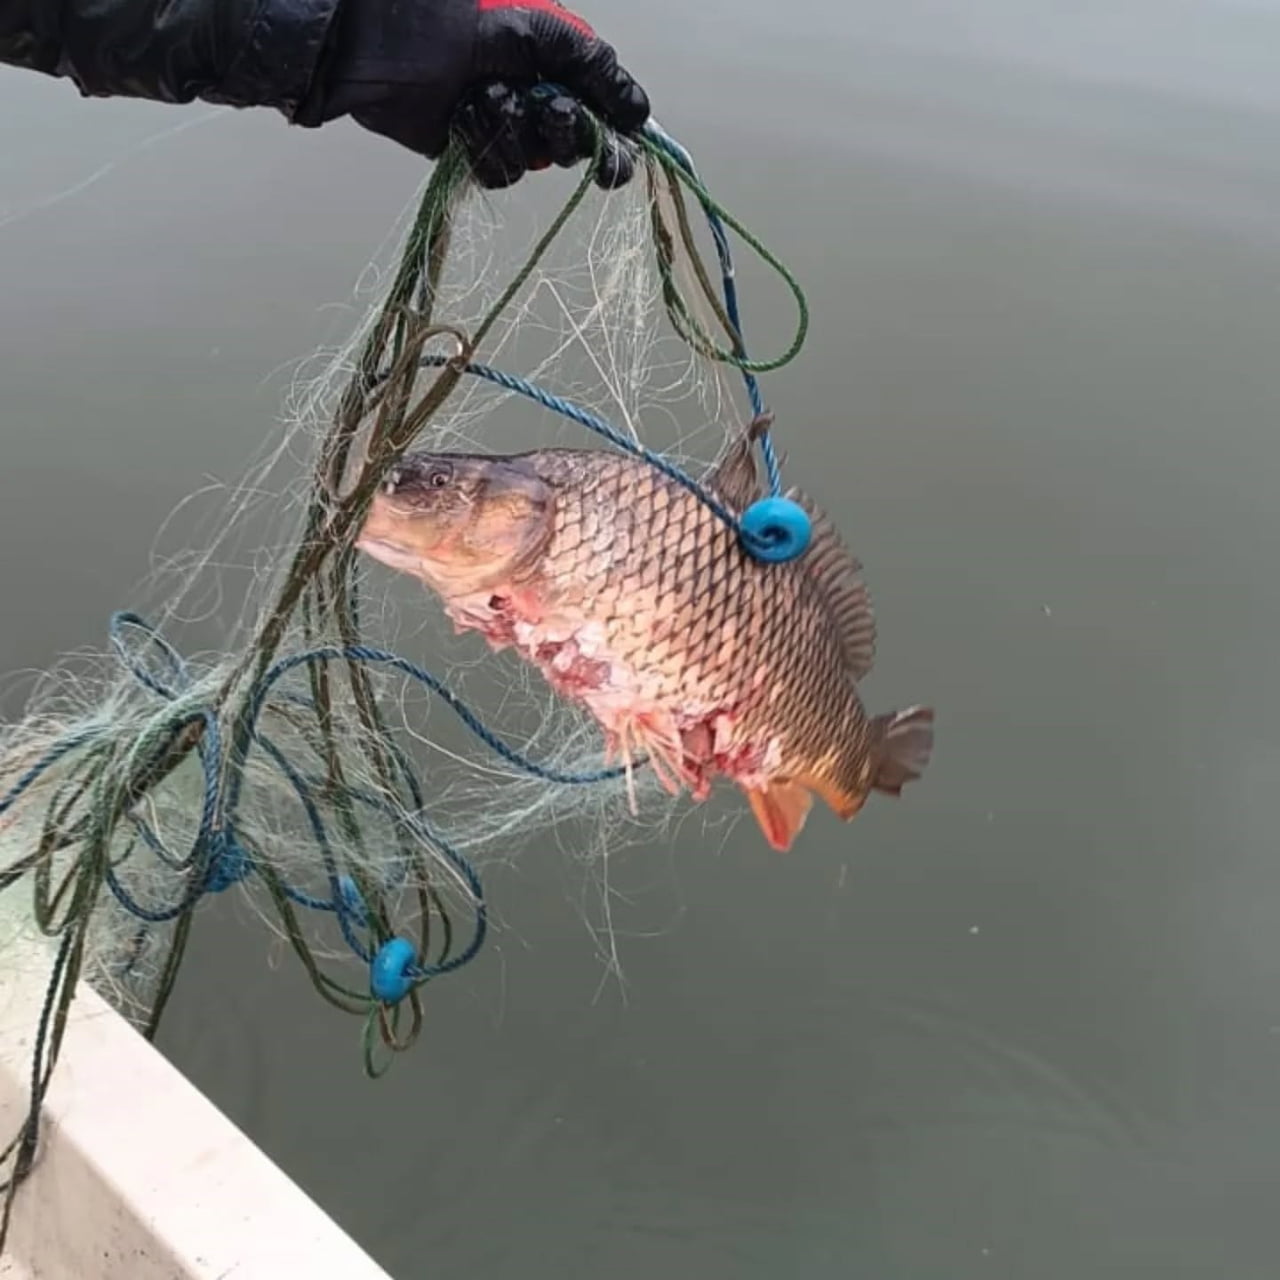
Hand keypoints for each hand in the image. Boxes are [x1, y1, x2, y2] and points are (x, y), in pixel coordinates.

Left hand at [310, 0, 649, 189]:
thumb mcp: (540, 30)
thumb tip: (641, 112)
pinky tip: (461, 117)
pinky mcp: (474, 151)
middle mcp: (534, 96)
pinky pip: (501, 172)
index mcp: (555, 63)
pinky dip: (484, 147)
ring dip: (511, 130)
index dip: (613, 141)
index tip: (614, 162)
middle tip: (546, 110)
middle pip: (575, 145)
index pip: (603, 111)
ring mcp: (504, 126)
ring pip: (536, 162)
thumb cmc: (456, 20)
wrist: (383, 48)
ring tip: (480, 95)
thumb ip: (596, 69)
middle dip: (560, 131)